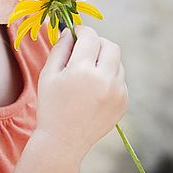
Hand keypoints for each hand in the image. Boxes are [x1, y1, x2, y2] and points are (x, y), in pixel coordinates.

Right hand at [35, 25, 127, 160]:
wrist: (64, 141)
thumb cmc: (51, 105)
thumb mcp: (48, 74)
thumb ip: (60, 48)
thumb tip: (71, 31)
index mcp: (82, 71)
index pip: (90, 37)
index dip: (82, 31)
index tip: (76, 33)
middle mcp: (104, 80)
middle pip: (110, 46)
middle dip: (98, 43)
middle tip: (84, 50)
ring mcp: (117, 92)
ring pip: (117, 62)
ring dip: (104, 61)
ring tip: (87, 74)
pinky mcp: (124, 102)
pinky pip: (120, 79)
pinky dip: (109, 78)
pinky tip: (94, 90)